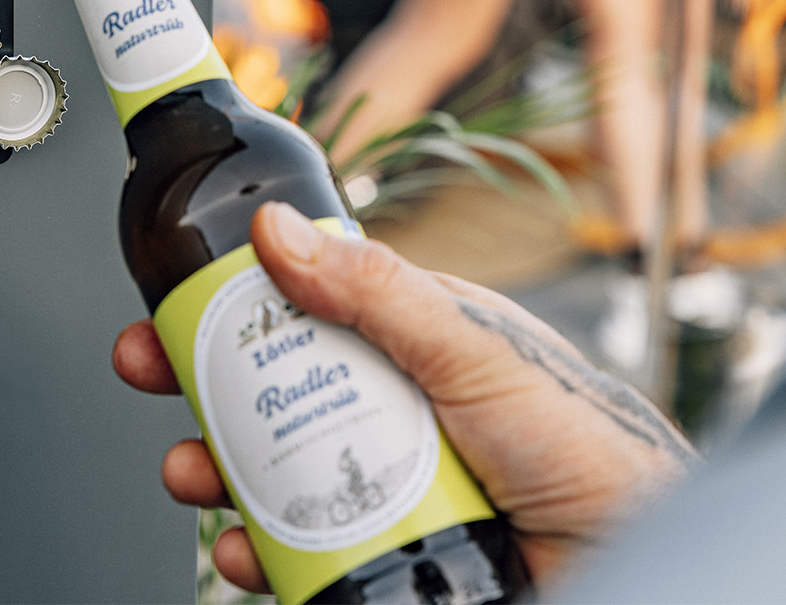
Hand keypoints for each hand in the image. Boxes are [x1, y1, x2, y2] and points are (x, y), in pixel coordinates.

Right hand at [112, 202, 696, 594]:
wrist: (633, 555)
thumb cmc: (585, 443)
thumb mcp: (471, 346)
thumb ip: (376, 289)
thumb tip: (282, 230)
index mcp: (411, 339)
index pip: (301, 307)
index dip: (229, 303)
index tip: (169, 304)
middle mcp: (391, 404)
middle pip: (271, 388)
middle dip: (199, 385)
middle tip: (152, 377)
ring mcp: (384, 479)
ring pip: (273, 467)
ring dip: (216, 467)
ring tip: (194, 473)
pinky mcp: (383, 549)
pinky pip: (301, 546)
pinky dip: (261, 552)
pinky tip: (248, 551)